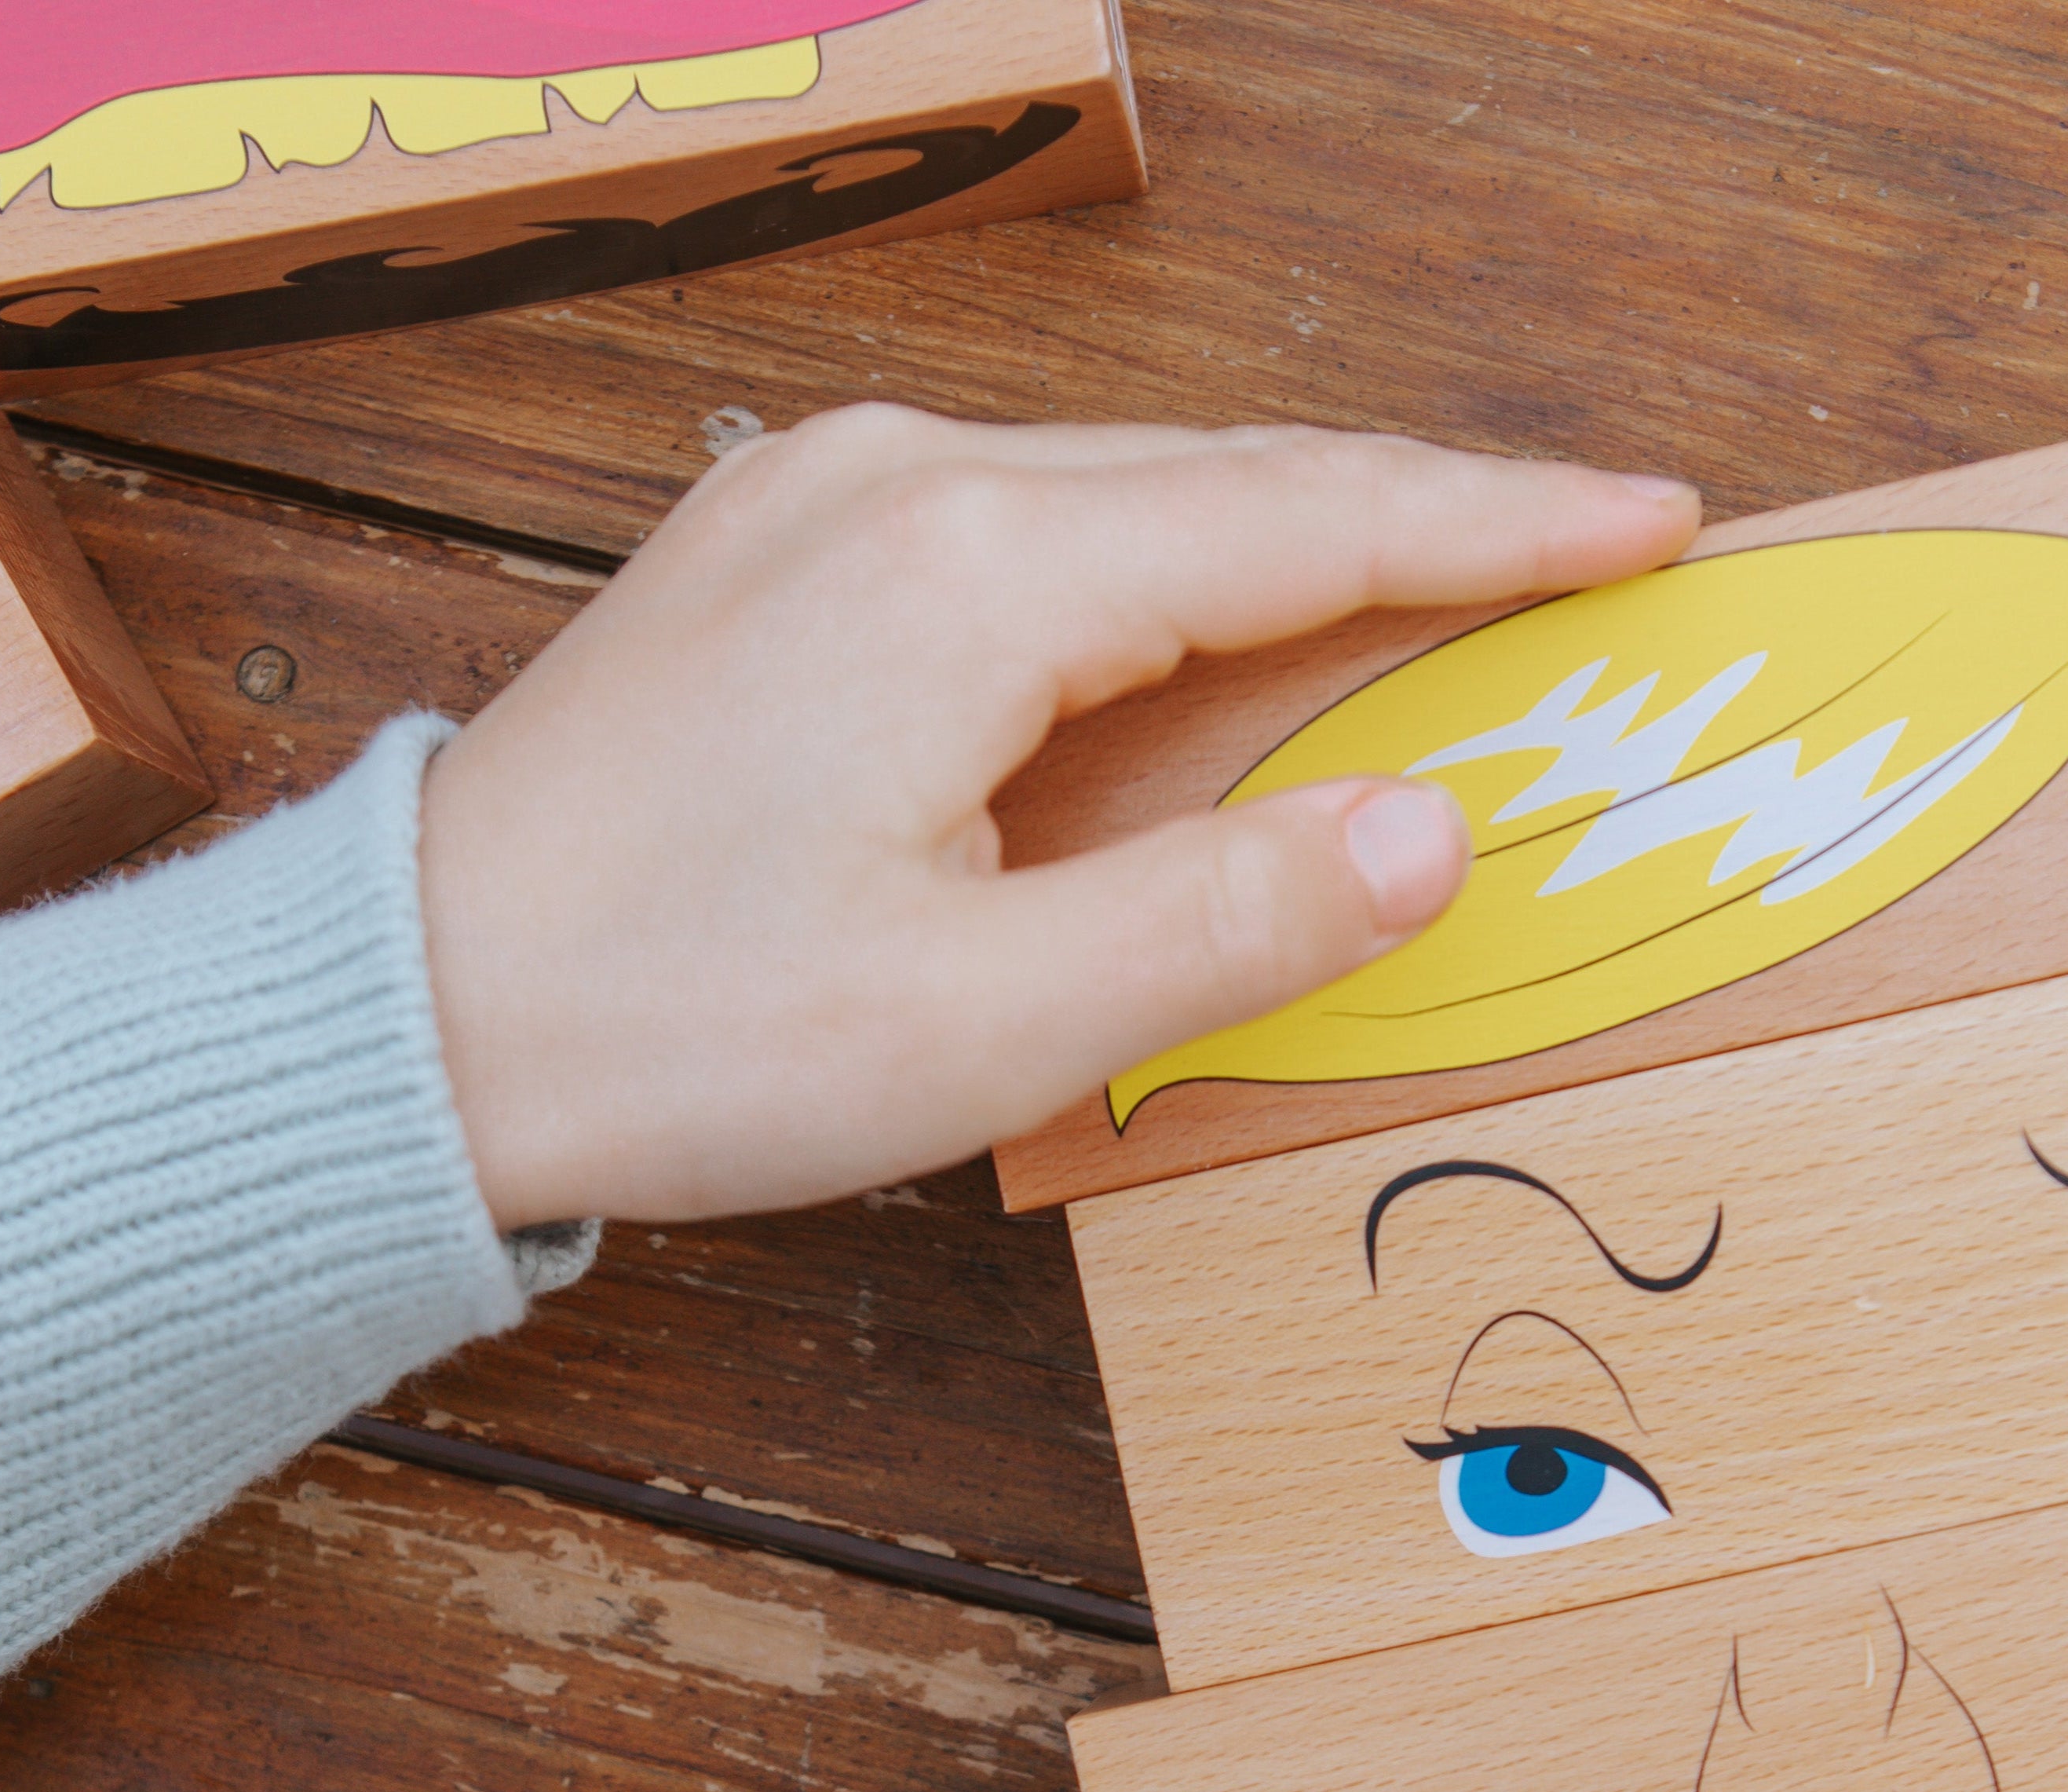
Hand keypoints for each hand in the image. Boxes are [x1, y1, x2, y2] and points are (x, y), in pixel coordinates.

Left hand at [416, 410, 1699, 1228]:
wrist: (412, 1019)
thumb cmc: (678, 1031)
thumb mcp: (990, 1021)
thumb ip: (1233, 916)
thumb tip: (1433, 833)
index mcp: (974, 573)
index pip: (1312, 520)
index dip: (1503, 524)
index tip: (1654, 520)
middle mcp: (902, 484)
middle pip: (1235, 483)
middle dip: (1427, 519)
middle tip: (1588, 554)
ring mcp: (827, 502)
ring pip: (1134, 500)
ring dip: (1295, 551)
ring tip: (1443, 596)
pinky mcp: (782, 555)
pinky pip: (1031, 533)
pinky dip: (1162, 581)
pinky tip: (1217, 636)